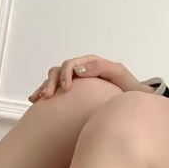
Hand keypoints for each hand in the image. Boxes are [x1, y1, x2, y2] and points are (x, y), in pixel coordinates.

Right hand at [28, 55, 153, 102]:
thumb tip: (78, 69)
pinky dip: (43, 94)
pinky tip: (35, 103)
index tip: (66, 88)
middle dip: (50, 82)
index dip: (65, 74)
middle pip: (58, 71)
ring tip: (36, 99)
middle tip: (47, 96)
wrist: (133, 100)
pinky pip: (55, 91)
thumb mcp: (118, 74)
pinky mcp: (71, 93)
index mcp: (89, 64)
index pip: (71, 64)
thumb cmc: (128, 87)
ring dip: (44, 88)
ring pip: (53, 80)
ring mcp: (75, 82)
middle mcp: (79, 71)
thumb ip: (100, 68)